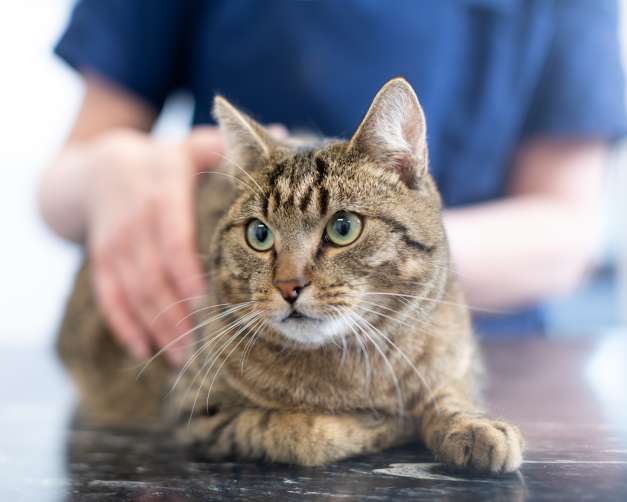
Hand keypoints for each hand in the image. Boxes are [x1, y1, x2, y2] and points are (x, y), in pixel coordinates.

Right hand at [83, 128, 223, 364]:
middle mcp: (134, 217)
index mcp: (160, 190)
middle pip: (152, 274)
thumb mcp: (190, 147)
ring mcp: (113, 240)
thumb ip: (230, 149)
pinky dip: (123, 324)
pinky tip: (141, 349)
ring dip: (155, 326)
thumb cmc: (162, 162)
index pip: (174, 239)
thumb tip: (287, 134)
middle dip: (174, 313)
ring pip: (132, 290)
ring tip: (179, 357)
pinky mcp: (100, 258)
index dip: (188, 273)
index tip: (208, 304)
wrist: (97, 167)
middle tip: (199, 349)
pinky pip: (108, 295)